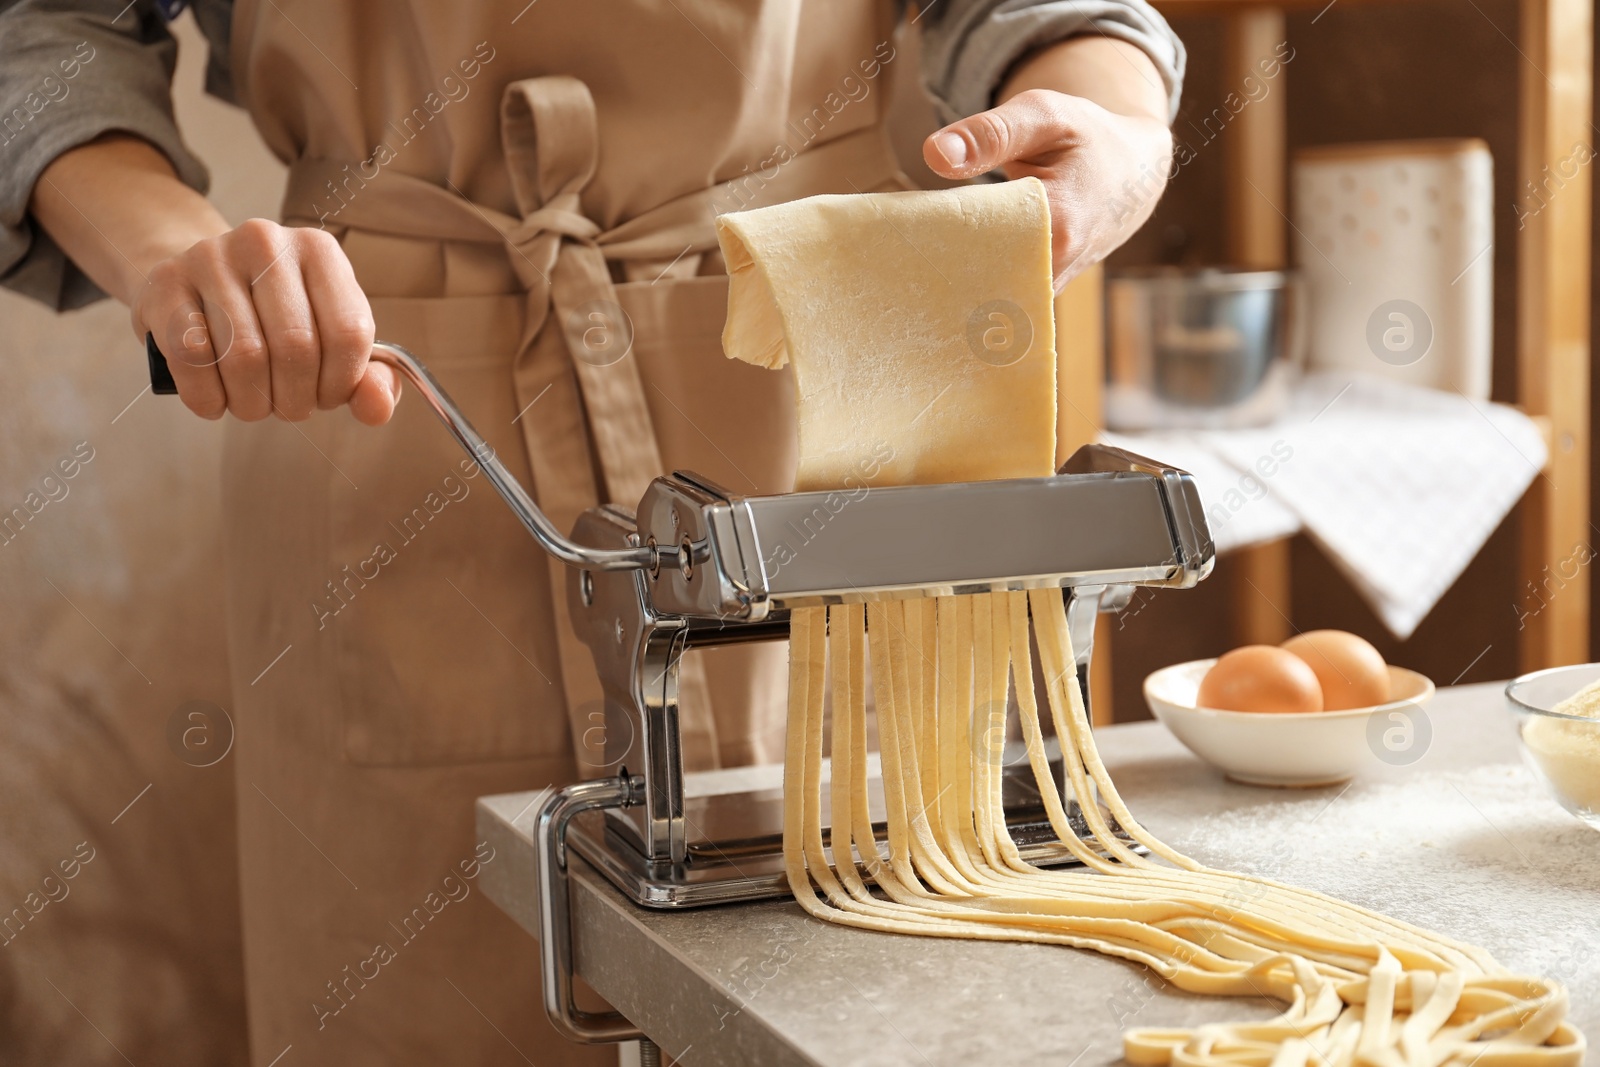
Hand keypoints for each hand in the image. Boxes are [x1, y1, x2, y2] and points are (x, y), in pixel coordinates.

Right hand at [131, 218, 396, 423]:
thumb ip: (367, 378)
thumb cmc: (275, 320)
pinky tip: (215, 399)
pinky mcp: (165, 282)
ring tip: (253, 404)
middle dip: (295, 399)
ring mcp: (210, 257)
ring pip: (244, 356)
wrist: (195, 284)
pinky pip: (192, 356)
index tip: (326, 396)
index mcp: (319, 251)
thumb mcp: (329, 341)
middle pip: (296, 347)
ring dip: (252, 403)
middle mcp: (266, 242)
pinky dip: (207, 396)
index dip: (341, 383)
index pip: (349, 332)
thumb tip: (377, 409)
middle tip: (287, 406)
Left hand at [924, 88, 1172, 288]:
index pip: (978, 243)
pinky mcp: (1042, 293)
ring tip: (921, 258)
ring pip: (985, 295)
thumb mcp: (1044, 115)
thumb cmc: (1087, 138)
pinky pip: (996, 298)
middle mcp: (1055, 267)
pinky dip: (971, 282)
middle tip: (905, 246)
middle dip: (940, 263)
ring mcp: (1050, 286)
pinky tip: (946, 266)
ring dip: (953, 278)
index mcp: (1057, 225)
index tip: (909, 227)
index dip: (939, 236)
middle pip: (976, 278)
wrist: (1134, 174)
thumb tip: (934, 153)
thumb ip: (991, 133)